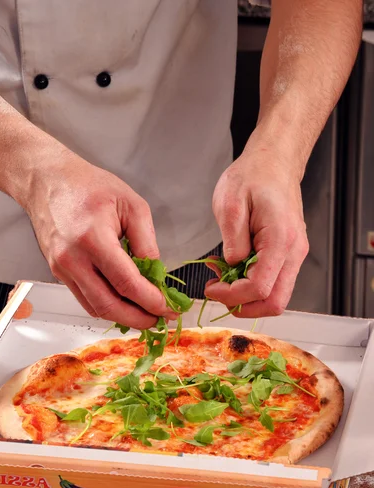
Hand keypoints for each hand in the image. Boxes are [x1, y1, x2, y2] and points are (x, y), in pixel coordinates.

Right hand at [24, 154, 173, 327]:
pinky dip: (106, 307)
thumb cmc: (88, 186)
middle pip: (109, 305)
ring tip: (145, 315)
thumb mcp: (131, 205)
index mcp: (93, 239)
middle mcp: (73, 259)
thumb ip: (147, 242)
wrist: (47, 181)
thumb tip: (157, 275)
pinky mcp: (58, 273)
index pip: (127, 283)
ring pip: (95, 308)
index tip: (168, 308)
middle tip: (159, 320)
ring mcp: (62, 269)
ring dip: (123, 318)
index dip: (151, 301)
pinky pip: (85, 300)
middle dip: (138, 318)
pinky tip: (124, 305)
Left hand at [207, 141, 308, 317]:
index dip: (232, 296)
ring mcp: (294, 255)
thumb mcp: (230, 203)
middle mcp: (294, 252)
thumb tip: (232, 267)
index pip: (260, 287)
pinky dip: (253, 286)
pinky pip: (274, 283)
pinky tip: (235, 271)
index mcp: (280, 240)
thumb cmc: (253, 176)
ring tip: (224, 280)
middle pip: (275, 302)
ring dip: (248, 298)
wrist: (274, 162)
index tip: (211, 288)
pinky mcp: (289, 255)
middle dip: (243, 306)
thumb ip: (231, 240)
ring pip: (276, 297)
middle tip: (218, 293)